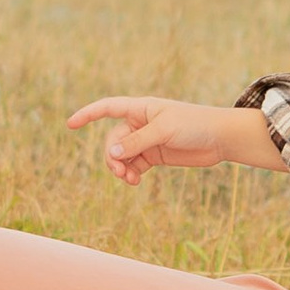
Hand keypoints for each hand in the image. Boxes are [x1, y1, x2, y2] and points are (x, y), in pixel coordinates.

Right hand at [66, 96, 281, 186]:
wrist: (219, 138)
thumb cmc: (193, 125)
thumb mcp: (163, 131)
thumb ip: (136, 143)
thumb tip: (111, 155)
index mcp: (140, 108)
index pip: (107, 108)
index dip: (88, 115)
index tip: (70, 125)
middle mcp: (140, 123)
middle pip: (113, 141)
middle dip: (112, 157)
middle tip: (120, 172)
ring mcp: (146, 140)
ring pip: (122, 156)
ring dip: (120, 168)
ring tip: (129, 179)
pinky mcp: (155, 155)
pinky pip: (133, 165)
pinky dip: (130, 174)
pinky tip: (134, 181)